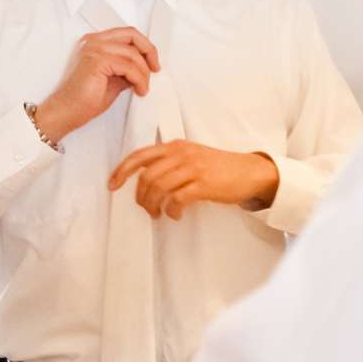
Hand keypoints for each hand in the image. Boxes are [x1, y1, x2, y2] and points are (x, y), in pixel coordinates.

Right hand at [32, 28, 159, 144]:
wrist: (69, 111)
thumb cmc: (86, 99)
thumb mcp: (115, 79)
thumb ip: (127, 68)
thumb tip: (146, 67)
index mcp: (96, 42)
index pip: (127, 34)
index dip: (144, 46)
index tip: (153, 62)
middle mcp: (94, 41)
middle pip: (132, 34)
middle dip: (149, 51)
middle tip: (155, 68)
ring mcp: (95, 49)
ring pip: (133, 54)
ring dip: (143, 73)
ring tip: (142, 88)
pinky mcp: (97, 61)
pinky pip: (128, 67)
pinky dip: (138, 80)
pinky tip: (139, 90)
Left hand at [108, 142, 279, 220]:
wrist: (249, 172)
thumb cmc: (219, 167)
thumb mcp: (191, 156)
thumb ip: (170, 161)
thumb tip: (144, 179)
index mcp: (175, 146)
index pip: (140, 155)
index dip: (122, 170)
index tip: (112, 185)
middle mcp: (181, 154)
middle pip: (146, 176)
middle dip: (140, 196)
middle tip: (145, 208)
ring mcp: (193, 168)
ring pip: (158, 187)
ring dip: (153, 205)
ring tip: (157, 214)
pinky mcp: (203, 184)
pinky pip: (176, 199)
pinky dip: (171, 210)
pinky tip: (174, 215)